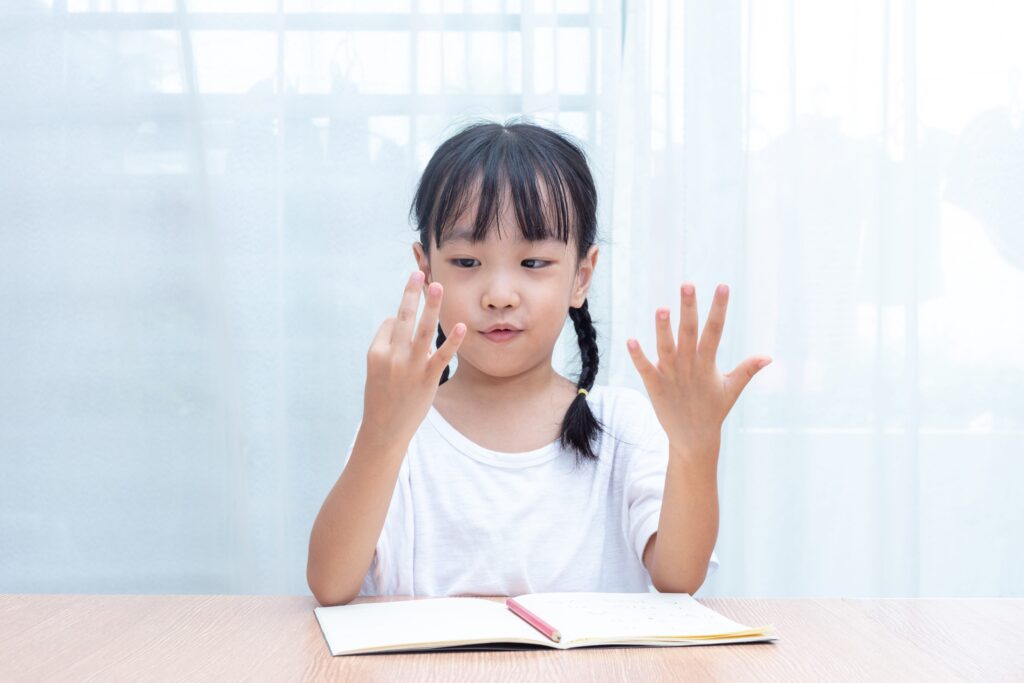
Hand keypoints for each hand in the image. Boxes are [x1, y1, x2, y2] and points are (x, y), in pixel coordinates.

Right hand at [362, 270, 465, 443]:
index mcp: (376, 352)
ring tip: (437, 286)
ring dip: (431, 306)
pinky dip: (452, 340)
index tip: (401, 335)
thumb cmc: (382, 397)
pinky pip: (441, 355)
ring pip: (423, 330)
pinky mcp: (427, 378)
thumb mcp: (376, 370)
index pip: (390, 323)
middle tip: (419, 273)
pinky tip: (461, 326)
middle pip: (403, 317)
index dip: (398, 324)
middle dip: (411, 293)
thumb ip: (390, 348)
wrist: (385, 429)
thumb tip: (408, 328)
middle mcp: (392, 356)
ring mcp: (410, 367)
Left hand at [626, 283, 770, 454]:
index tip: (723, 286)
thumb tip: (768, 357)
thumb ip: (747, 370)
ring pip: (667, 347)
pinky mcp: (656, 387)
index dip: (719, 308)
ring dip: (663, 329)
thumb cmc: (713, 410)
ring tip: (661, 308)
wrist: (694, 439)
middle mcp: (690, 365)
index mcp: (708, 363)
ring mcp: (672, 376)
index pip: (715, 330)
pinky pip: (646, 369)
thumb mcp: (731, 388)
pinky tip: (631, 340)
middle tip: (687, 285)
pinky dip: (639, 356)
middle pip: (690, 332)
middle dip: (689, 309)